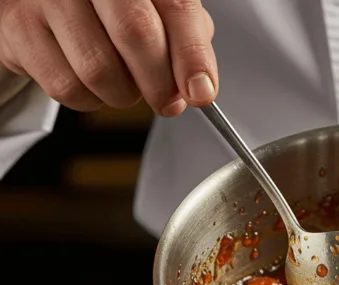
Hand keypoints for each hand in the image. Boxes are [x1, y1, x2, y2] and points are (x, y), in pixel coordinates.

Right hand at [0, 0, 216, 115]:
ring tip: (124, 84)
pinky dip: (89, 99)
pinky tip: (92, 82)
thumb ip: (187, 40)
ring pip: (98, 70)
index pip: (175, 7)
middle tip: (166, 101)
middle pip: (135, 34)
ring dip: (123, 95)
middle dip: (160, 83)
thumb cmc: (115, 7)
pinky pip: (65, 86)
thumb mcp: (160, 10)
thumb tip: (199, 86)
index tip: (200, 92)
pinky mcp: (18, 25)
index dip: (192, 56)